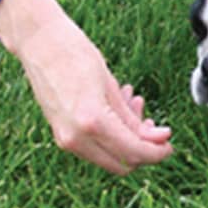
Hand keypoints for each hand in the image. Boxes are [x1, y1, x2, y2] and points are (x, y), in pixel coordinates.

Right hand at [0, 0, 173, 174]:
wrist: (39, 44)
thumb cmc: (76, 55)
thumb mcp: (112, 86)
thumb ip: (133, 118)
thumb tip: (160, 138)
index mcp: (92, 122)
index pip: (133, 152)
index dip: (156, 152)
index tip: (169, 144)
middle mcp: (75, 138)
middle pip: (122, 162)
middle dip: (143, 147)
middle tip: (153, 123)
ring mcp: (65, 139)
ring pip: (109, 156)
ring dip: (127, 139)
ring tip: (134, 104)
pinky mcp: (60, 134)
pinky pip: (94, 146)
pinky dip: (111, 134)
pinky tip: (117, 107)